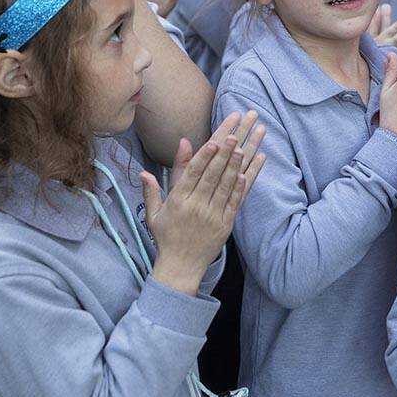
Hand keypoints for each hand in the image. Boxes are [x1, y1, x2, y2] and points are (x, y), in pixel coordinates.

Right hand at [146, 111, 265, 293]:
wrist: (180, 267)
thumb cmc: (166, 236)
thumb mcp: (154, 213)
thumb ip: (152, 189)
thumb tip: (145, 170)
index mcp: (178, 201)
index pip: (194, 174)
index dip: (206, 155)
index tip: (216, 138)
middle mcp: (196, 206)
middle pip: (214, 173)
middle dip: (227, 148)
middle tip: (238, 128)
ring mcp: (213, 215)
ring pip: (228, 183)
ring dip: (239, 161)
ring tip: (248, 140)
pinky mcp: (226, 223)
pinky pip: (237, 200)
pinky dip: (245, 182)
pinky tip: (252, 166)